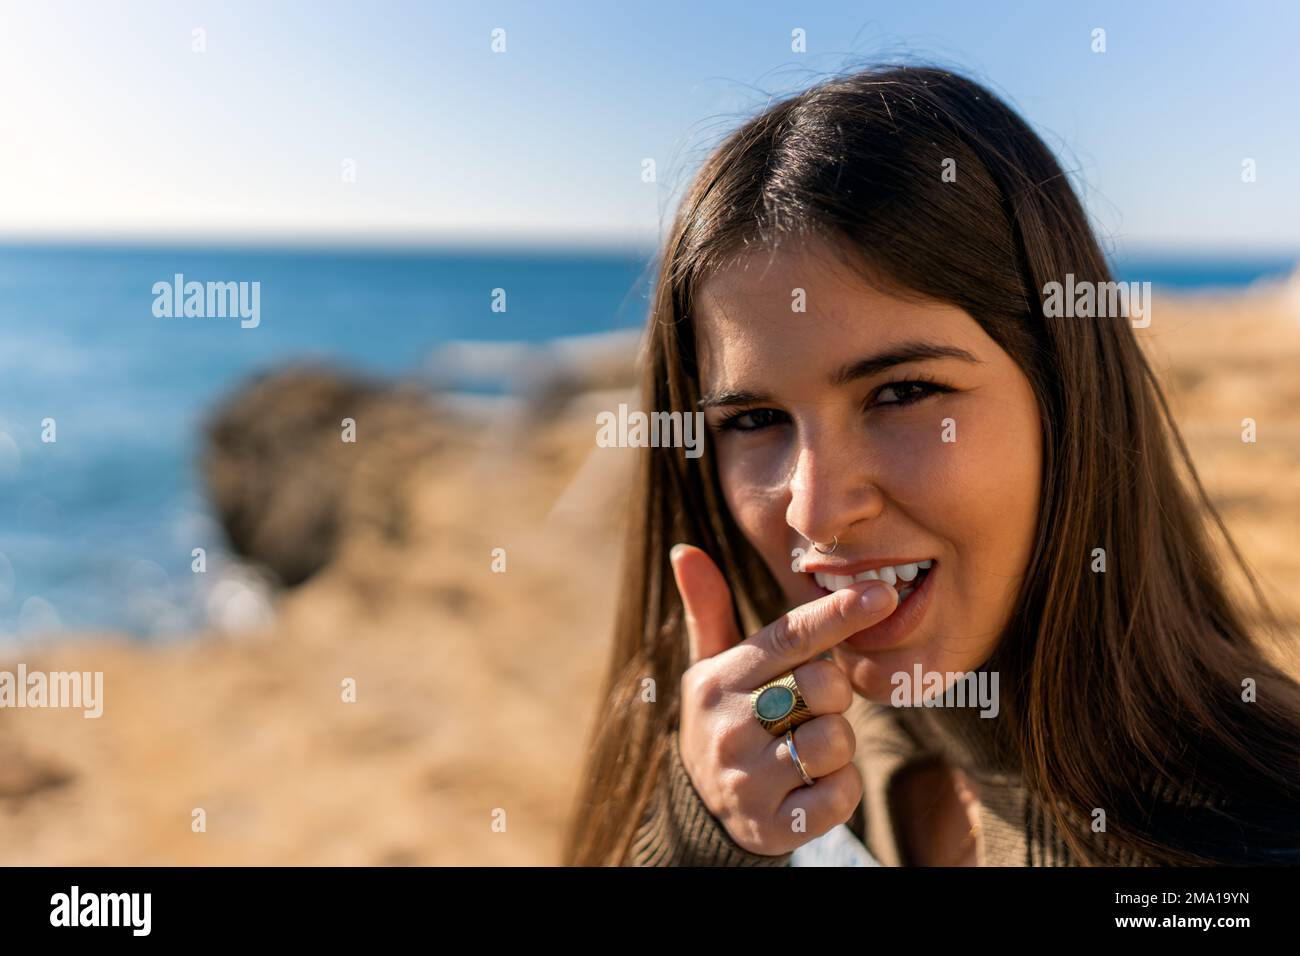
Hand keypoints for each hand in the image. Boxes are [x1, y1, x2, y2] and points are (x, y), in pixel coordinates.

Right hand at [670, 543, 897, 855]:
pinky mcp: (773, 826)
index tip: (882, 593)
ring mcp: (748, 780)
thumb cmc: (725, 720)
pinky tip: (813, 785)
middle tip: (812, 706)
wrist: (704, 811)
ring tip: (808, 747)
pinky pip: (840, 796)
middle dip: (835, 693)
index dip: (838, 613)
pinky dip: (840, 789)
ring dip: (839, 745)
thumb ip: (708, 609)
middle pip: (824, 687)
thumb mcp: (711, 667)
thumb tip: (685, 550)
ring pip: (836, 742)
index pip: (789, 638)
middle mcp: (728, 728)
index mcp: (718, 681)